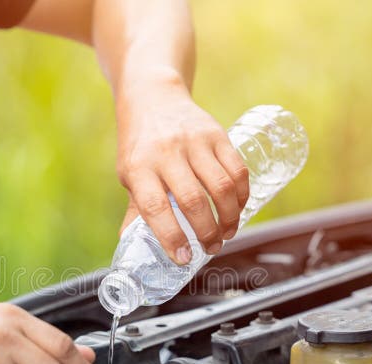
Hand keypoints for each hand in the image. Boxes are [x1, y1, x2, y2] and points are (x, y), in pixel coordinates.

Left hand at [115, 72, 248, 263]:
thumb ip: (137, 208)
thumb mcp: (129, 173)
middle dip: (207, 232)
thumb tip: (130, 245)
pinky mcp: (217, 134)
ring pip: (221, 187)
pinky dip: (242, 195)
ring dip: (229, 217)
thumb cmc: (139, 144)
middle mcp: (166, 153)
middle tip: (211, 247)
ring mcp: (194, 142)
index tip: (183, 257)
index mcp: (139, 168)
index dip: (171, 236)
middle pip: (193, 200)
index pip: (155, 208)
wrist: (153, 96)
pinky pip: (237, 169)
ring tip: (227, 232)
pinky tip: (239, 208)